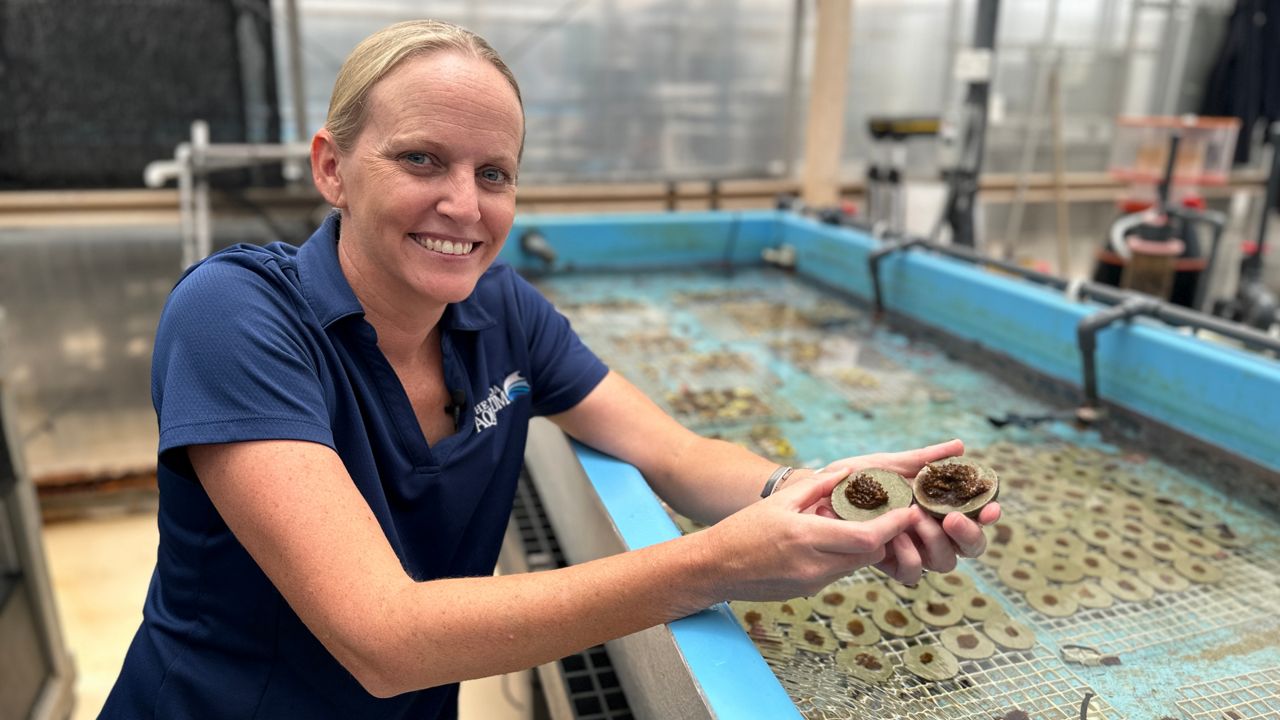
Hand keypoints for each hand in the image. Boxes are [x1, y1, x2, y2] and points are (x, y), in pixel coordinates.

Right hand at [703, 469, 916, 601]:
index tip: (908, 511)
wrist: (714, 568)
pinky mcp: (808, 591)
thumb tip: (848, 473)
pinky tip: (829, 541)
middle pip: (870, 554)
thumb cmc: (742, 530)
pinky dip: (842, 556)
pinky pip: (838, 572)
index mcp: (807, 537)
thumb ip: (817, 486)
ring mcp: (812, 582)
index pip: (867, 538)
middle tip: (886, 514)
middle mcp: (814, 566)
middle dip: (883, 535)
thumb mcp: (779, 502)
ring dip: (862, 546)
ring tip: (853, 524)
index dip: (893, 526)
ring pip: (856, 564)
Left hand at [805, 439, 1001, 583]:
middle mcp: (934, 533)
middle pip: (970, 547)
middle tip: (951, 517)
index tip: (991, 507)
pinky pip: (912, 572)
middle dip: (967, 533)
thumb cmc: (860, 478)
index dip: (988, 515)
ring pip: (945, 561)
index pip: (977, 517)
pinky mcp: (892, 565)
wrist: (822, 493)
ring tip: (913, 517)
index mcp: (940, 509)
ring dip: (933, 540)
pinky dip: (907, 555)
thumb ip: (926, 459)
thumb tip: (960, 446)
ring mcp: (915, 550)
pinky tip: (894, 537)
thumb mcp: (893, 464)